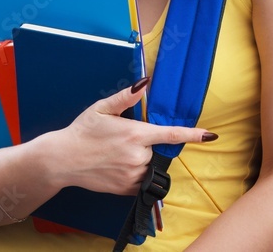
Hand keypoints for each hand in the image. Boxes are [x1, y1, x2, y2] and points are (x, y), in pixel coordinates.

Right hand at [46, 78, 216, 195]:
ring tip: (116, 154)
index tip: (211, 136)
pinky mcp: (125, 189)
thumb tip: (145, 82)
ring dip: (142, 160)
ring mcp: (132, 175)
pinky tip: (117, 166)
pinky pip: (141, 182)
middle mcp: (138, 156)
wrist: (61, 160)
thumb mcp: (102, 108)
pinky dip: (136, 174)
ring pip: (150, 167)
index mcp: (136, 134)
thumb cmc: (82, 131)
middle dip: (147, 145)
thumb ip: (126, 97)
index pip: (172, 135)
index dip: (194, 135)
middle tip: (122, 141)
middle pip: (158, 150)